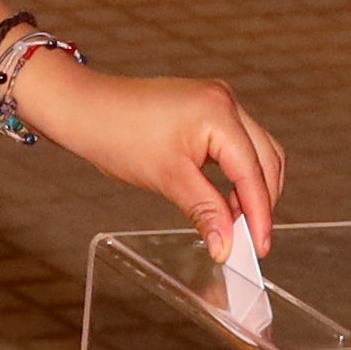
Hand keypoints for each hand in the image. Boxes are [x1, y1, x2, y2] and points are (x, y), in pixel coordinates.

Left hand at [35, 64, 289, 247]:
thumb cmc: (117, 134)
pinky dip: (238, 173)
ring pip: (256, 151)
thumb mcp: (168, 179)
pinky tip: (225, 199)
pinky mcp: (207, 108)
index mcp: (219, 113)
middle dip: (261, 201)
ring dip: (252, 187)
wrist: (84, 109)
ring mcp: (218, 102)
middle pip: (265, 159)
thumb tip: (227, 246)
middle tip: (251, 240)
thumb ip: (205, 212)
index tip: (260, 248)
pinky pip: (238, 144)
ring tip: (237, 223)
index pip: (252, 172)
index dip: (260, 214)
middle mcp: (225, 101)